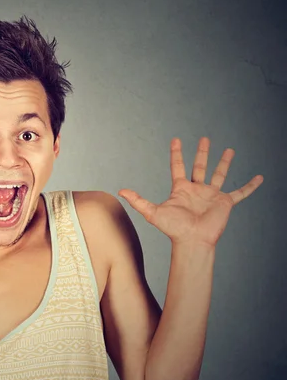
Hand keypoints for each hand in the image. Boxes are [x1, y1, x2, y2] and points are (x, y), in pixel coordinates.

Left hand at [117, 137, 262, 247]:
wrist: (192, 241)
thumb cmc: (173, 229)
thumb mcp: (153, 212)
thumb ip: (138, 201)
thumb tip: (120, 191)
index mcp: (181, 189)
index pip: (178, 166)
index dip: (177, 153)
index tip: (176, 140)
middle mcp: (197, 190)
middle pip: (199, 166)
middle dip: (202, 152)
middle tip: (204, 138)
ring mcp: (211, 196)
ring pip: (220, 174)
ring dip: (225, 162)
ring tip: (230, 149)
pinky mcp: (225, 203)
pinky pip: (241, 193)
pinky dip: (250, 186)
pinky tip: (259, 178)